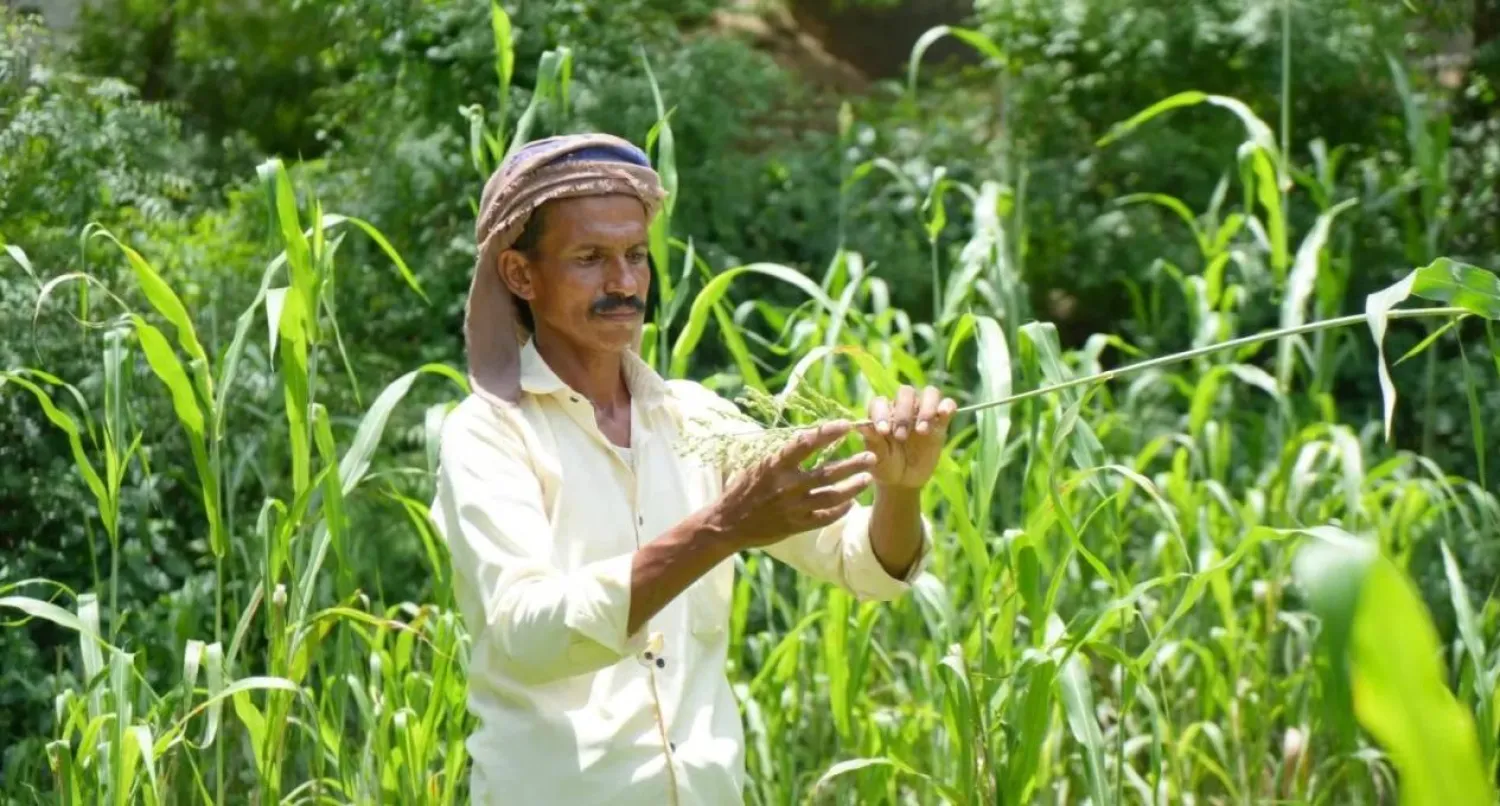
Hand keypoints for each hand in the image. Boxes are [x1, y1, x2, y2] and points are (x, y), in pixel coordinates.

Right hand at [704, 420, 876, 548]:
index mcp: (776, 465)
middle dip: (853, 463)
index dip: (829, 433)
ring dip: (853, 487)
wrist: (727, 523)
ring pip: (832, 496)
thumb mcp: (759, 465)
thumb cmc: (743, 488)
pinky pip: (825, 517)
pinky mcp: (796, 526)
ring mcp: (793, 507)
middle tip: (871, 455)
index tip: (847, 425)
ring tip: (867, 478)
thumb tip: (811, 437)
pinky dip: (840, 510)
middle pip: (828, 473)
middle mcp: (787, 486)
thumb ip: (784, 454)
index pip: (807, 443)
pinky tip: (851, 503)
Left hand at [856, 385, 956, 488]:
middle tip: (901, 437)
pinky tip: (944, 415)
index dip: (881, 413)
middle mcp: (903, 408)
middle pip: (906, 393)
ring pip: (929, 393)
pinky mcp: (940, 423)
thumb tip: (859, 426)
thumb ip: (872, 442)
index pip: (881, 402)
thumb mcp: (877, 458)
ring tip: (922, 431)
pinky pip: (947, 405)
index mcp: (882, 413)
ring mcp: (923, 413)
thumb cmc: (885, 466)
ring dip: (926, 409)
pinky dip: (947, 406)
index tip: (883, 431)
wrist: (903, 481)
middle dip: (903, 413)